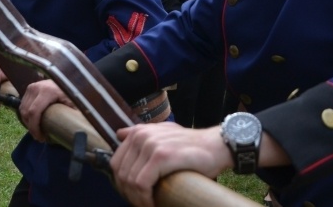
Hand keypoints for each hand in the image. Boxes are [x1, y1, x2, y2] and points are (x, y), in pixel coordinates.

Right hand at [18, 79, 75, 141]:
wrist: (67, 79)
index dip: (34, 127)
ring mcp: (31, 87)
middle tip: (40, 137)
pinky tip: (34, 122)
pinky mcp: (29, 88)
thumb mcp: (73, 103)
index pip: (34, 112)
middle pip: (26, 112)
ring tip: (37, 130)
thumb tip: (74, 130)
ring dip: (28, 122)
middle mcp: (37, 88)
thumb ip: (72, 114)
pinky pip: (23, 105)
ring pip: (23, 109)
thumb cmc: (71, 93)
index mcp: (47, 91)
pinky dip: (26, 116)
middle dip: (31, 127)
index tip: (41, 138)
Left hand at [110, 123, 231, 206]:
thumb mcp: (163, 132)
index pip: (116, 163)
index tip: (133, 196)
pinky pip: (142, 184)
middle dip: (129, 194)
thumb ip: (142, 133)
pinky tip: (153, 205)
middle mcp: (141, 136)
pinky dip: (144, 199)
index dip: (122, 184)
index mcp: (138, 132)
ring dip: (137, 200)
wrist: (215, 146)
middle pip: (121, 174)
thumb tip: (119, 134)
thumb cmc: (190, 145)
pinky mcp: (161, 156)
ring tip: (148, 206)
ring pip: (130, 181)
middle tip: (142, 204)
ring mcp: (150, 144)